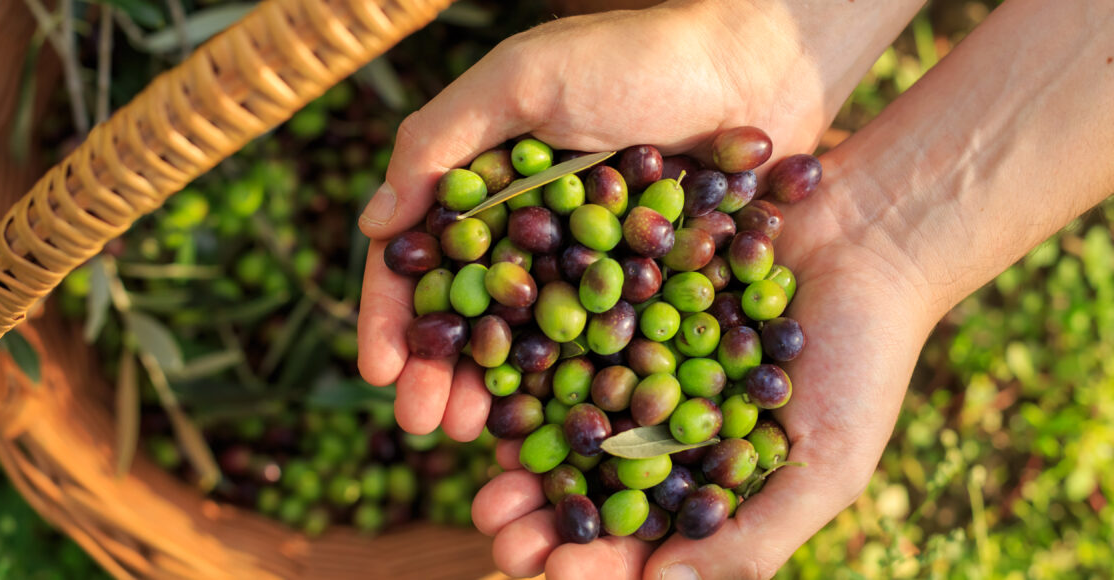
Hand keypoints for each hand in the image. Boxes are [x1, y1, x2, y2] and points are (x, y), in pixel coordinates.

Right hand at [356, 0, 860, 437]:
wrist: (760, 65)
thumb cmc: (634, 56)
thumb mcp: (521, 79)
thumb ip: (439, 141)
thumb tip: (371, 224)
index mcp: (486, 187)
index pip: (421, 261)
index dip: (393, 316)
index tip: (379, 369)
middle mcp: (527, 235)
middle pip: (468, 317)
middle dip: (435, 372)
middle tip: (419, 422)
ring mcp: (584, 268)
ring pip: (525, 346)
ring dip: (491, 394)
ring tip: (470, 435)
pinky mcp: (642, 291)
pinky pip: (597, 349)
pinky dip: (569, 389)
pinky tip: (549, 427)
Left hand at [468, 165, 940, 576]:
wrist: (870, 234)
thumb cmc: (865, 360)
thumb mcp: (826, 463)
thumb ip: (752, 535)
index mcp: (706, 480)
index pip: (643, 540)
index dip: (598, 565)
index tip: (557, 574)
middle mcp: (659, 428)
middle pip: (589, 487)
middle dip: (544, 520)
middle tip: (501, 537)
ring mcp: (634, 364)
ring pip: (565, 421)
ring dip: (525, 458)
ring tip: (488, 485)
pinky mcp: (618, 300)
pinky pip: (565, 338)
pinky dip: (531, 368)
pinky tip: (499, 393)